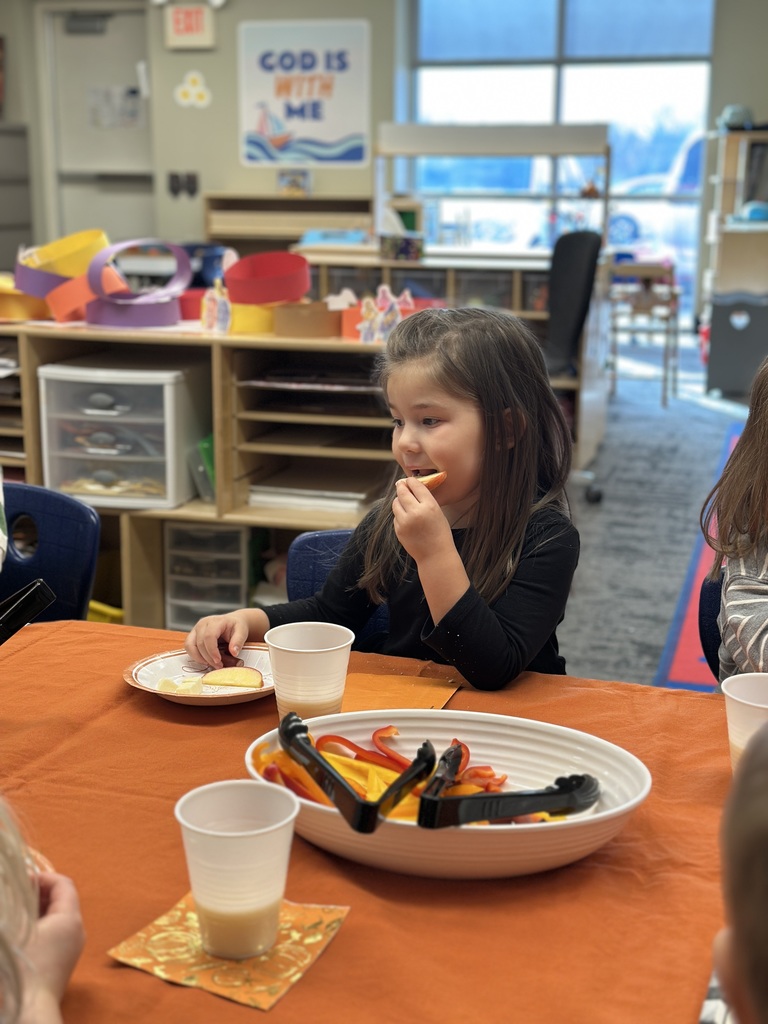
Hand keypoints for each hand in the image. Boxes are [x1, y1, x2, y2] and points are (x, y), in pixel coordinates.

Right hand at [19, 872, 84, 1023]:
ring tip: (18, 912)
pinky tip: (24, 931)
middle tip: (17, 894)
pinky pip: (58, 932)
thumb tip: (17, 889)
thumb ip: (19, 905)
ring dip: (40, 909)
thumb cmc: (23, 965)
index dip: (42, 877)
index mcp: (70, 917)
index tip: (21, 881)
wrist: (31, 1008)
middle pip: (64, 898)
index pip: (63, 883)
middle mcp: (78, 929)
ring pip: (60, 916)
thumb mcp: (17, 929)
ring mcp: (74, 946)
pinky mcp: (66, 960)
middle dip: (40, 892)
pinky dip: (43, 925)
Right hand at [184, 608, 267, 668]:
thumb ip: (238, 641)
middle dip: (208, 658)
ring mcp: (196, 629)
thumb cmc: (236, 626)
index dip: (212, 651)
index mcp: (215, 621)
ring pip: (190, 646)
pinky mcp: (192, 636)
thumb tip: (234, 652)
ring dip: (199, 658)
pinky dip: (195, 656)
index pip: (209, 636)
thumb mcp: (242, 632)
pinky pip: (189, 648)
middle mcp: (202, 624)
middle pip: (200, 643)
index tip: (219, 661)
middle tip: (219, 666)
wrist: (232, 622)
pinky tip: (206, 661)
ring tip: (212, 664)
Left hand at [392, 477, 452, 562]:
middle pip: (402, 492)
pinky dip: (399, 514)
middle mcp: (415, 512)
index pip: (416, 486)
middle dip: (401, 486)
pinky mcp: (398, 530)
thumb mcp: (438, 512)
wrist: (435, 555)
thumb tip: (412, 487)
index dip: (411, 481)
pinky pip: (396, 516)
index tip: (409, 480)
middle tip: (401, 484)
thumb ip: (425, 500)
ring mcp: (405, 522)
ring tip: (404, 502)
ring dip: (399, 500)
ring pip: (396, 503)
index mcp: (429, 506)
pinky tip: (407, 518)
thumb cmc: (439, 533)